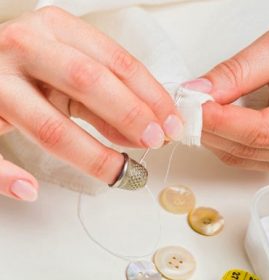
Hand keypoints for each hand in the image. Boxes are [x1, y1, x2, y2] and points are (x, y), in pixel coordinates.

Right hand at [0, 7, 182, 199]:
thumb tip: (146, 129)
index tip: (172, 123)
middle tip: (155, 141)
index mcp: (57, 30)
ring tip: (118, 172)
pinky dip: (7, 176)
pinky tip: (30, 189)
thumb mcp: (71, 73)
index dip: (151, 96)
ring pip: (48, 124)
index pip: (117, 62)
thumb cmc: (30, 68)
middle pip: (87, 82)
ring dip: (90, 155)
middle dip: (129, 115)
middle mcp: (25, 46)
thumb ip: (105, 99)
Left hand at [193, 0, 268, 170]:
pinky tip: (216, 121)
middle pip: (249, 149)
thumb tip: (200, 91)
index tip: (193, 106)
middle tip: (186, 105)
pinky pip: (247, 157)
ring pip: (243, 157)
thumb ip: (238, 71)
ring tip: (198, 110)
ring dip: (215, 136)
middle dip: (211, 128)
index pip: (262, 133)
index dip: (222, 122)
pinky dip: (225, 140)